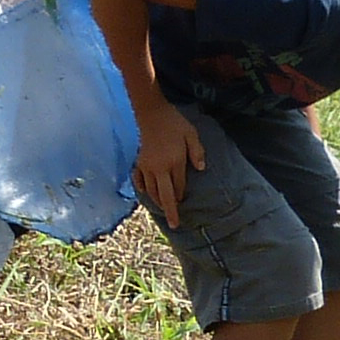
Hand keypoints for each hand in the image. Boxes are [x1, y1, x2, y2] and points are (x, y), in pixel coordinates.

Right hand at [132, 99, 204, 228]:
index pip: (178, 187)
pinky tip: (147, 194)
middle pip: (164, 195)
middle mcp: (159, 168)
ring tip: (163, 211)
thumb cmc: (174, 123)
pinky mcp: (139, 163)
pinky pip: (140, 182)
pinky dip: (144, 190)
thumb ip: (197, 152)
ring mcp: (147, 167)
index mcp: (174, 162)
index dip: (181, 196)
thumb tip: (201, 169)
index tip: (183, 203)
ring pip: (152, 192)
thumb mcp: (191, 134)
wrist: (151, 114)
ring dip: (158, 202)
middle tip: (175, 225)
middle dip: (170, 211)